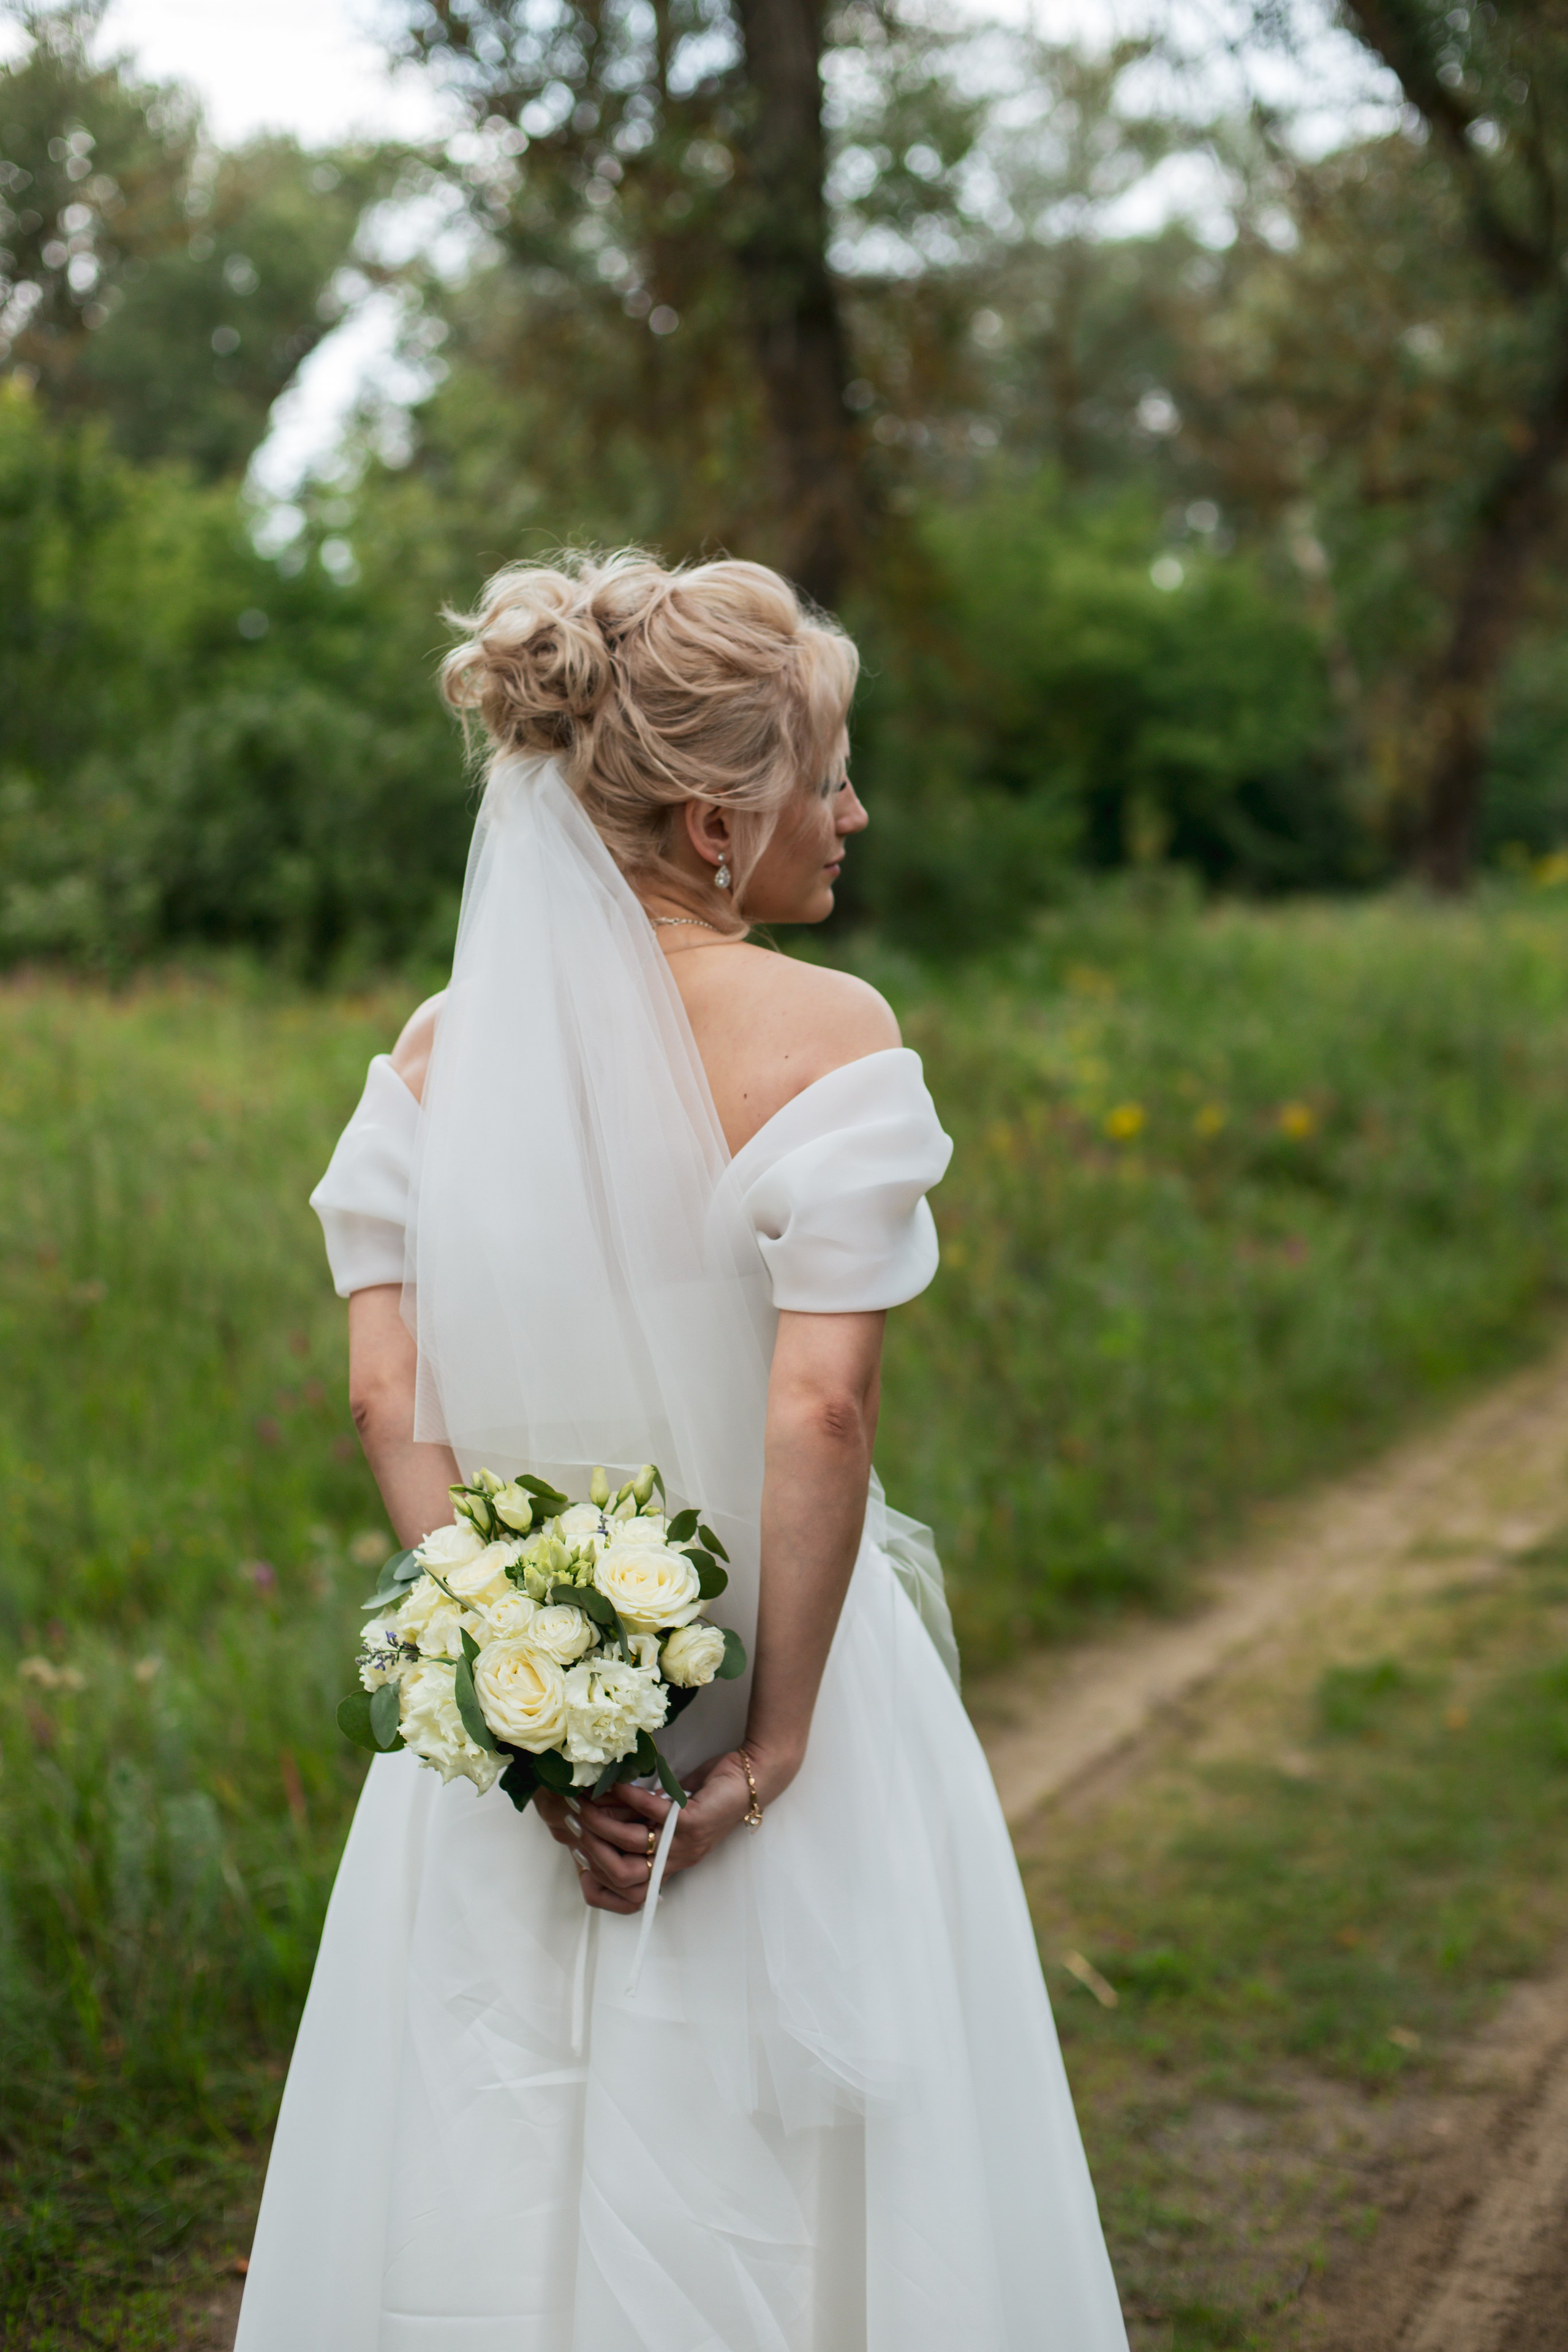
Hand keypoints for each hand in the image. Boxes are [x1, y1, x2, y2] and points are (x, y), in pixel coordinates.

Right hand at [532, 1751, 757, 1911]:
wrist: (750, 1778)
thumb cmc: (708, 1795)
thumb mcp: (668, 1815)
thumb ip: (639, 1819)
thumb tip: (596, 1812)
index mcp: (669, 1864)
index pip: (628, 1894)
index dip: (599, 1882)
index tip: (576, 1855)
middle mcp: (676, 1860)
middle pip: (623, 1875)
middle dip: (593, 1851)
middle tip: (575, 1824)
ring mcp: (685, 1843)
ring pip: (631, 1843)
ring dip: (603, 1822)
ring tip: (586, 1802)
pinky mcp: (693, 1821)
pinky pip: (652, 1813)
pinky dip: (629, 1798)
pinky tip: (615, 1785)